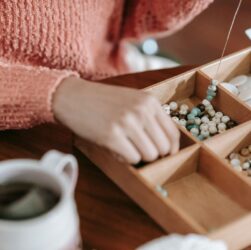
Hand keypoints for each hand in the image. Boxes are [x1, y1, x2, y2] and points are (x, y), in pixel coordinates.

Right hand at [52, 77, 179, 163]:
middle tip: (139, 150)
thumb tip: (165, 147)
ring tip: (125, 147)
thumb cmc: (103, 102)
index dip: (171, 149)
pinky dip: (125, 158)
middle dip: (153, 154)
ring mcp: (127, 123)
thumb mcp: (132, 101)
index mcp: (149, 101)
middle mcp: (142, 111)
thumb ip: (150, 118)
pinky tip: (116, 148)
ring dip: (139, 156)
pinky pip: (132, 159)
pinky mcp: (112, 135)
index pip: (173, 133)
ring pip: (150, 155)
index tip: (164, 155)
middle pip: (164, 148)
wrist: (73, 96)